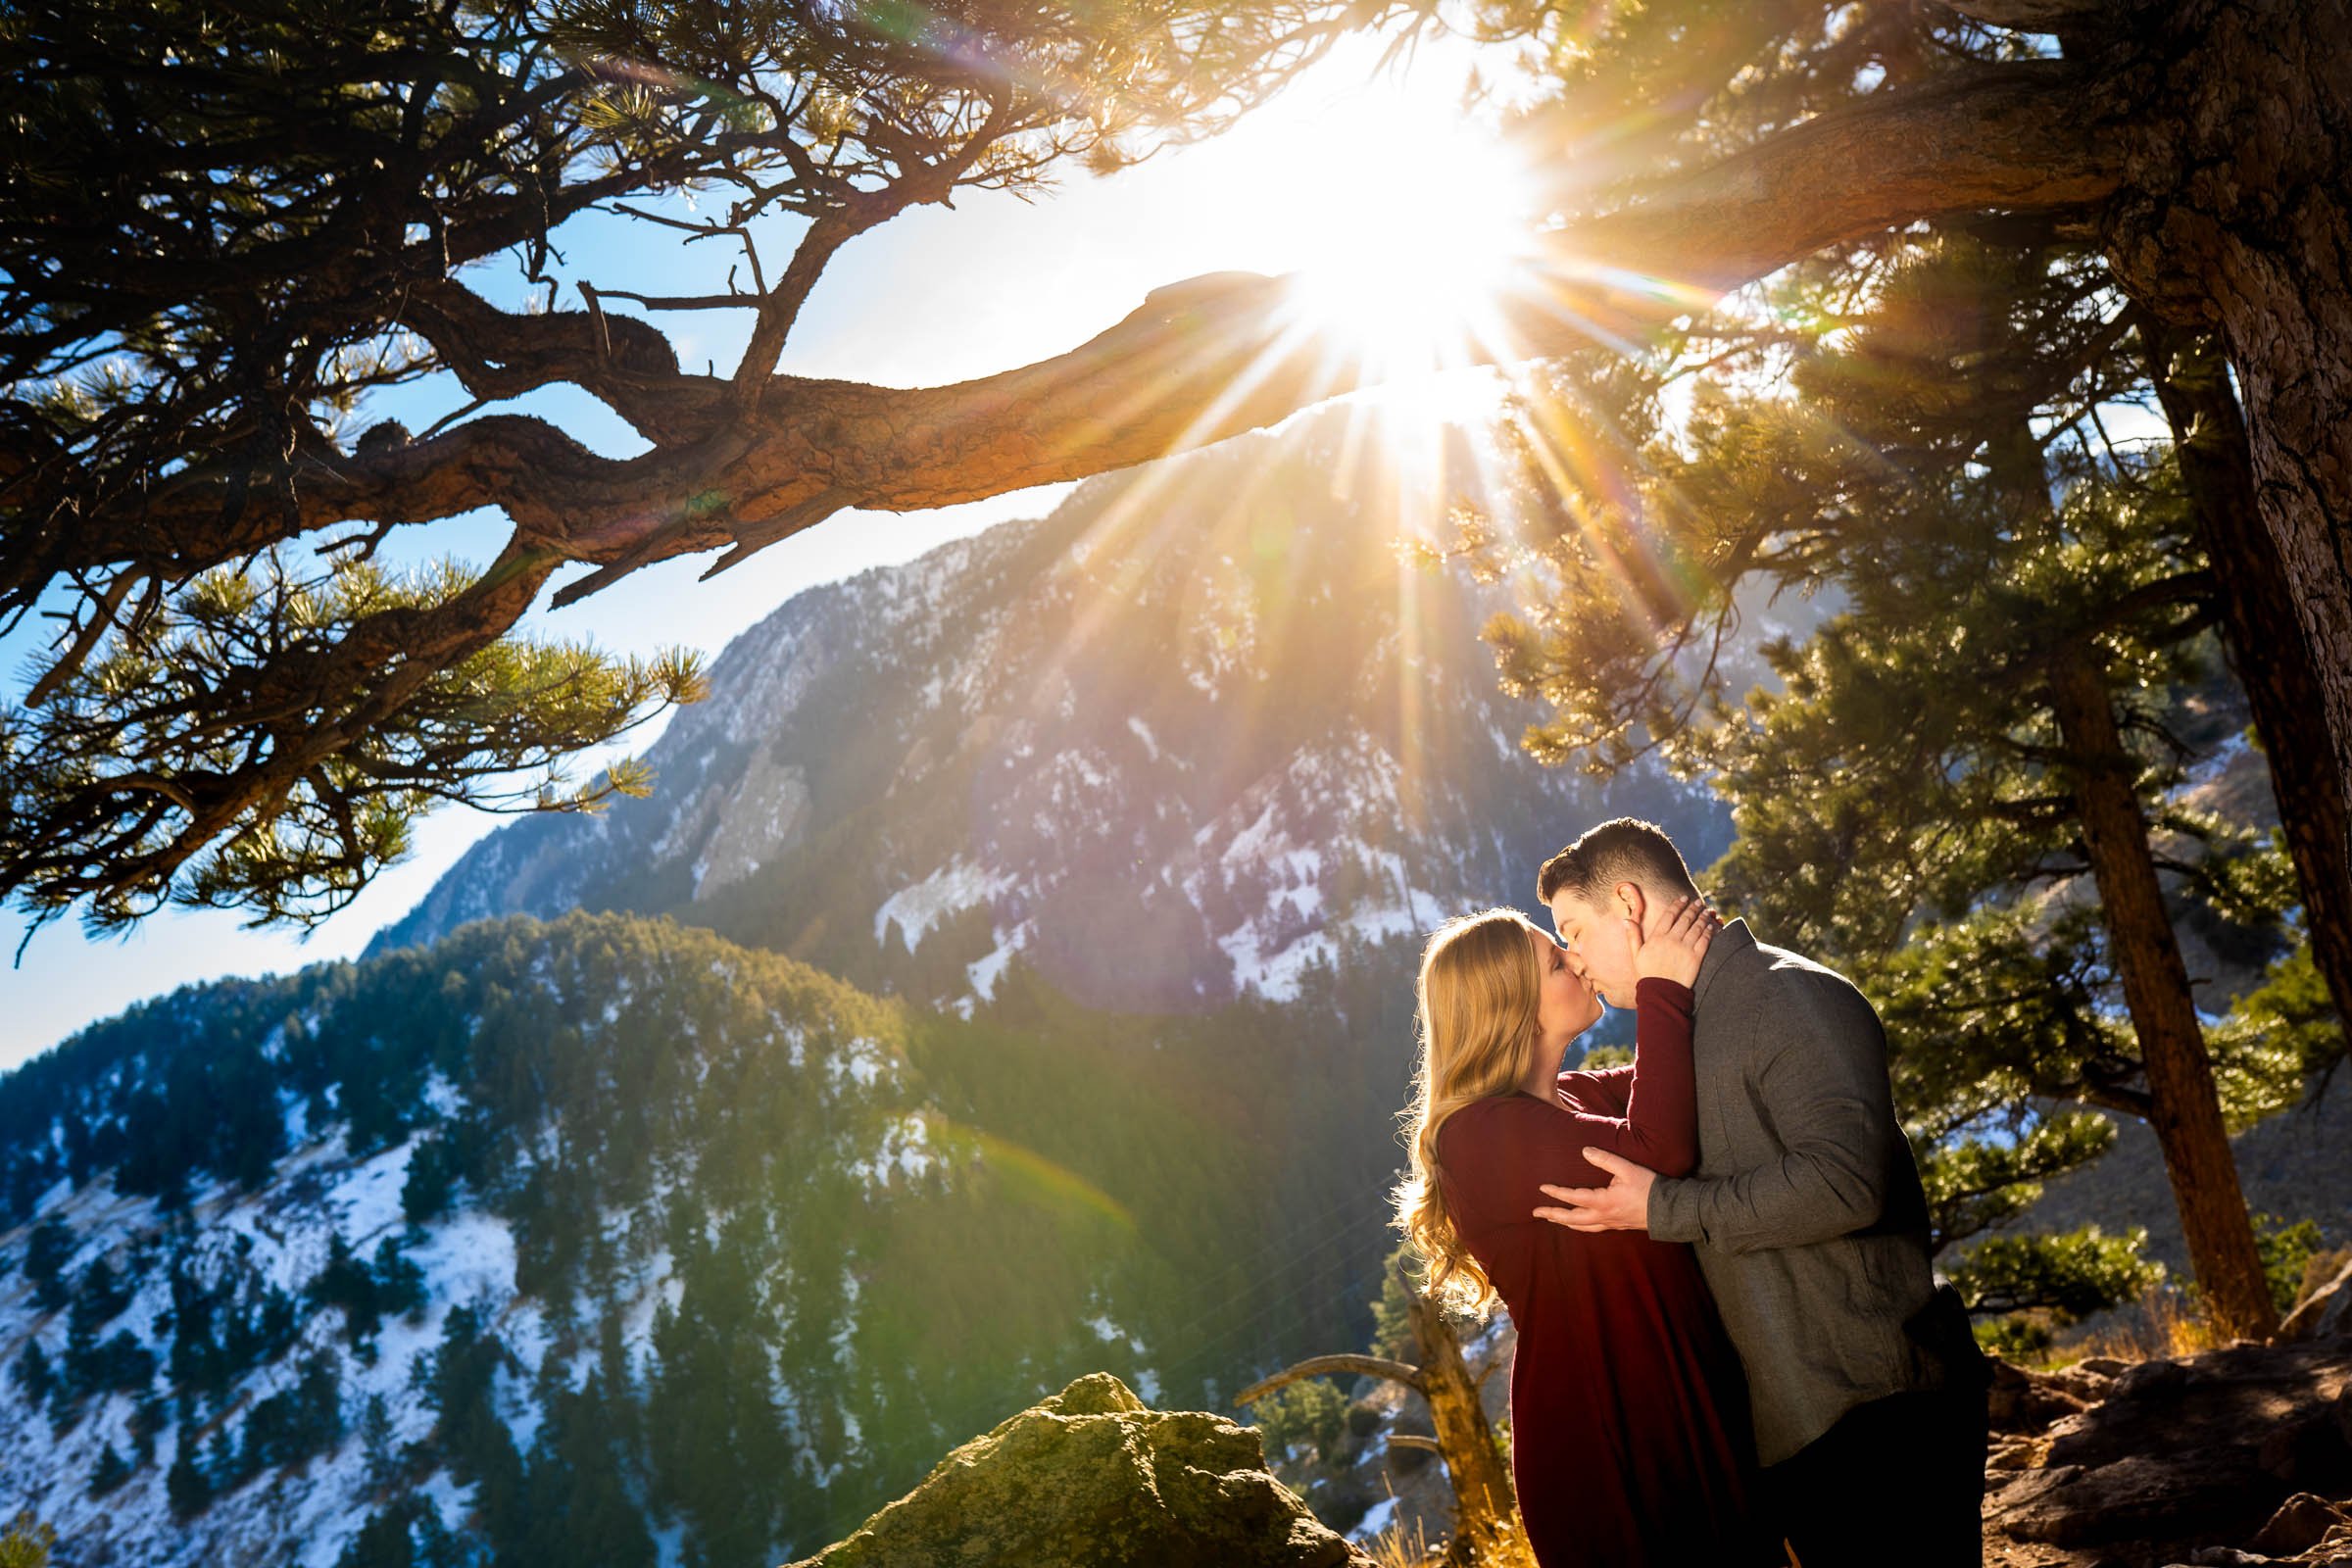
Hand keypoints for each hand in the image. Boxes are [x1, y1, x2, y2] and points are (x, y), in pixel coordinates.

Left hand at [1532, 1148, 1656, 1232]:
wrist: (1669, 1210)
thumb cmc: (1649, 1188)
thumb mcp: (1627, 1169)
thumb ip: (1605, 1159)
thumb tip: (1585, 1151)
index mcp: (1603, 1202)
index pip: (1573, 1197)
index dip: (1556, 1193)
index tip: (1542, 1188)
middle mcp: (1603, 1216)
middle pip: (1571, 1218)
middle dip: (1553, 1214)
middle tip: (1536, 1212)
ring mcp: (1610, 1223)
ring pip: (1581, 1227)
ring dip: (1564, 1222)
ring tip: (1552, 1219)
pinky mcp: (1617, 1225)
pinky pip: (1592, 1229)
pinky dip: (1579, 1227)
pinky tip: (1577, 1225)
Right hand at [1631, 895, 1718, 987]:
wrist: (1661, 993)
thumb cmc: (1647, 974)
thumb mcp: (1636, 954)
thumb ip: (1632, 936)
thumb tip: (1626, 920)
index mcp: (1657, 937)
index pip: (1670, 915)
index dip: (1678, 904)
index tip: (1683, 898)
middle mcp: (1672, 940)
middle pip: (1685, 918)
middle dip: (1692, 908)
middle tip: (1697, 902)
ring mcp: (1685, 948)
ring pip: (1696, 927)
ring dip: (1702, 917)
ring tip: (1706, 911)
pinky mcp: (1696, 958)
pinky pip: (1704, 940)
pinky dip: (1708, 931)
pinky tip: (1711, 926)